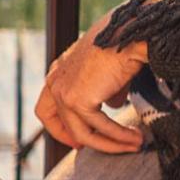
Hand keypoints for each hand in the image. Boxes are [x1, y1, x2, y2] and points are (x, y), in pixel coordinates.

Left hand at [35, 13, 146, 153]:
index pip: (46, 110)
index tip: (77, 141)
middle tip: (107, 148)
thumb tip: (112, 106)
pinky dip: (117, 136)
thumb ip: (103, 90)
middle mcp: (55, 83)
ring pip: (82, 132)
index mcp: (57, 73)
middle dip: (83, 141)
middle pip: (60, 125)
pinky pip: (97, 128)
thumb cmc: (121, 43)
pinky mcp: (77, 101)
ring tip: (133, 145)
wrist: (129, 31)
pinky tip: (133, 139)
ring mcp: (63, 93)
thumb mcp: (106, 70)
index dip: (58, 129)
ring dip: (110, 143)